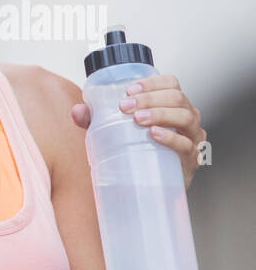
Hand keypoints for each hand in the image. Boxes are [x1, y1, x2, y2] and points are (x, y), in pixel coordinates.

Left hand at [70, 74, 206, 189]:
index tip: (129, 89)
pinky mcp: (191, 160)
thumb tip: (77, 111)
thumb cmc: (135, 152)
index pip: (171, 83)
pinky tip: (155, 135)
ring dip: (161, 114)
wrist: (148, 187)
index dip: (153, 82)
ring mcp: (192, 139)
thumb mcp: (113, 133)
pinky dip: (171, 138)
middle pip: (177, 98)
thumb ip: (94, 121)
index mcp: (172, 106)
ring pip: (185, 117)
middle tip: (124, 107)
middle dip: (149, 99)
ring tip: (138, 119)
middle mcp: (187, 118)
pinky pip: (185, 145)